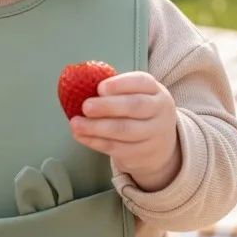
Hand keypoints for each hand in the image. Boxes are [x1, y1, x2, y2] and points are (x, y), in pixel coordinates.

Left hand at [70, 72, 180, 191]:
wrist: (160, 146)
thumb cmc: (138, 112)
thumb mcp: (136, 95)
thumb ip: (114, 89)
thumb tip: (81, 82)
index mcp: (155, 90)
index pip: (141, 82)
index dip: (120, 84)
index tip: (99, 88)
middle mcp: (159, 111)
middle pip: (135, 106)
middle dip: (107, 106)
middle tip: (85, 106)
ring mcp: (153, 134)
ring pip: (124, 130)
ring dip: (96, 127)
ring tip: (76, 123)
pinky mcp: (142, 154)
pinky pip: (116, 147)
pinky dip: (95, 141)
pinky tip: (80, 136)